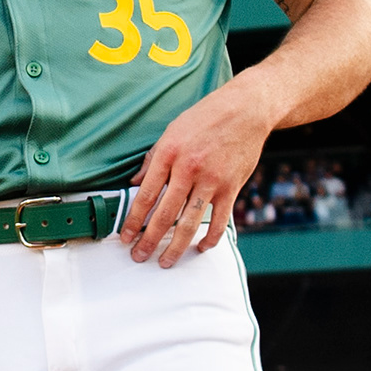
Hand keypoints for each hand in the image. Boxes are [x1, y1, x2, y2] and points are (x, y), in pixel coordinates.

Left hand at [116, 80, 277, 267]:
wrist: (245, 110)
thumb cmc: (206, 118)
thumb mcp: (171, 132)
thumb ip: (152, 160)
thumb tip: (135, 183)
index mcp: (169, 154)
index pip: (146, 195)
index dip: (133, 220)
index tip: (125, 237)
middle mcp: (188, 169)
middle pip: (165, 214)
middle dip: (149, 240)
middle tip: (139, 256)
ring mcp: (211, 180)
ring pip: (190, 223)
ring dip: (175, 246)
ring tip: (165, 261)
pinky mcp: (231, 187)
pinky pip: (219, 220)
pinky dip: (210, 238)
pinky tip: (200, 247)